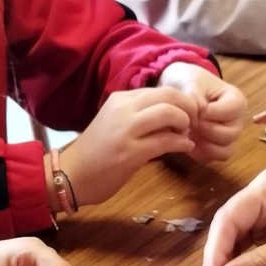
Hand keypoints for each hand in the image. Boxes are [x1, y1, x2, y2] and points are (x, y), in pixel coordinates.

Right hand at [58, 87, 197, 206]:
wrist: (71, 174)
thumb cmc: (95, 152)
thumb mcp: (115, 123)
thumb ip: (139, 116)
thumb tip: (171, 115)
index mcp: (120, 99)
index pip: (160, 90)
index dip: (181, 100)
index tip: (188, 113)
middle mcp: (123, 109)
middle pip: (168, 96)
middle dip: (188, 107)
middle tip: (194, 122)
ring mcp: (126, 130)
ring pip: (169, 113)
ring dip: (185, 123)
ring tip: (187, 134)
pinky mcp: (131, 152)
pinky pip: (166, 141)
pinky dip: (181, 143)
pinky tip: (185, 147)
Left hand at [158, 62, 246, 161]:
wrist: (182, 89)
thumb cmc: (191, 82)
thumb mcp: (192, 81)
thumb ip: (195, 96)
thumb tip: (198, 115)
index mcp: (237, 101)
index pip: (229, 112)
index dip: (207, 113)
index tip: (193, 108)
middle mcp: (237, 122)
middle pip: (228, 135)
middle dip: (204, 130)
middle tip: (188, 122)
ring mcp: (229, 138)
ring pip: (223, 151)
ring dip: (203, 144)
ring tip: (188, 131)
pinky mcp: (217, 149)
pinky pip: (212, 158)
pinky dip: (198, 152)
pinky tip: (186, 140)